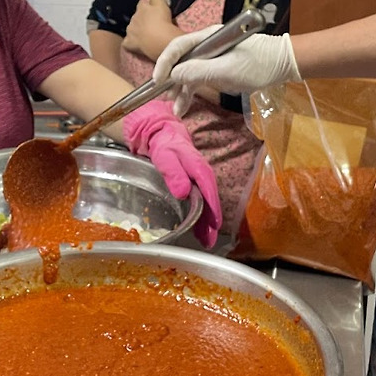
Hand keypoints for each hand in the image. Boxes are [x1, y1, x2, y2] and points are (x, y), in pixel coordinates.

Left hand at [121, 101, 221, 247]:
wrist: (162, 135)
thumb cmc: (164, 146)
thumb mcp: (165, 157)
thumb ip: (174, 173)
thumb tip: (184, 193)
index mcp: (198, 168)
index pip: (208, 189)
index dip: (212, 208)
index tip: (214, 224)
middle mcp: (203, 175)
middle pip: (211, 201)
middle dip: (212, 222)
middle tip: (210, 241)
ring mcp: (200, 181)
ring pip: (207, 203)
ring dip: (208, 222)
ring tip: (207, 240)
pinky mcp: (195, 185)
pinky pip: (202, 202)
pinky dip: (202, 216)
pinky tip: (200, 228)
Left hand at [122, 0, 182, 60]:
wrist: (159, 39)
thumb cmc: (162, 20)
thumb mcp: (162, 4)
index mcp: (142, 7)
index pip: (142, 5)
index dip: (148, 8)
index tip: (153, 11)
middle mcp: (133, 18)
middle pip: (136, 17)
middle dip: (142, 20)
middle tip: (152, 26)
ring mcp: (130, 31)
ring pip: (131, 29)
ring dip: (136, 31)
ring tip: (145, 36)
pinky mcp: (129, 43)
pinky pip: (127, 43)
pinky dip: (130, 43)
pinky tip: (136, 45)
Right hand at [152, 28, 300, 115]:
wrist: (284, 64)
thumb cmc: (259, 64)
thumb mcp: (228, 70)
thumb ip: (199, 72)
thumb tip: (174, 75)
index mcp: (208, 37)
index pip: (178, 47)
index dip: (164, 63)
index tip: (157, 81)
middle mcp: (206, 44)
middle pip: (180, 61)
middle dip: (170, 81)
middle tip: (164, 98)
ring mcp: (212, 56)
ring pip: (189, 73)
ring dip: (181, 91)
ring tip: (177, 110)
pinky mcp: (218, 67)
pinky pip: (199, 78)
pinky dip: (192, 92)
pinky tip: (185, 106)